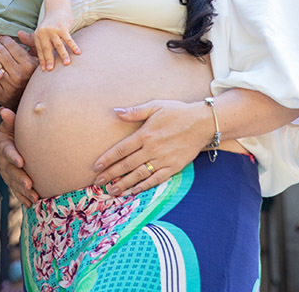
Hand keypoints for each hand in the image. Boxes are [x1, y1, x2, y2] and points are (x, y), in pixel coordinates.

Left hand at [0, 34, 35, 108]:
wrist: (34, 98)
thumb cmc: (35, 75)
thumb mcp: (39, 57)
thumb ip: (32, 42)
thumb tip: (19, 33)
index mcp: (28, 65)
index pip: (10, 45)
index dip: (2, 38)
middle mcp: (18, 75)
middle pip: (0, 53)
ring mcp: (9, 86)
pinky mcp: (1, 94)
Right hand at [0, 106, 38, 206]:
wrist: (2, 147)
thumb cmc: (9, 133)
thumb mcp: (8, 126)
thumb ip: (9, 120)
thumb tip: (4, 110)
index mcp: (3, 147)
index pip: (7, 151)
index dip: (13, 156)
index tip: (21, 161)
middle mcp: (3, 162)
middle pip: (10, 171)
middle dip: (19, 178)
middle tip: (29, 184)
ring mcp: (7, 174)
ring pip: (14, 183)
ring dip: (23, 191)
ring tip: (34, 197)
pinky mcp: (11, 182)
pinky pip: (16, 191)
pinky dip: (23, 198)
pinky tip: (31, 204)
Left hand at [32, 16, 79, 70]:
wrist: (57, 8)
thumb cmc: (51, 23)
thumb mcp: (43, 32)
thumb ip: (43, 43)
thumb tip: (43, 59)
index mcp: (38, 35)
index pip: (40, 50)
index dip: (42, 60)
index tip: (44, 70)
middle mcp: (44, 32)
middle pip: (47, 49)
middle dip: (49, 60)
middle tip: (51, 70)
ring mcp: (53, 30)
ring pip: (59, 45)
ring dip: (63, 55)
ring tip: (67, 64)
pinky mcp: (62, 27)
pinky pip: (69, 39)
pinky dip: (73, 46)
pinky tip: (78, 52)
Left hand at [92, 99, 208, 195]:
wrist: (202, 123)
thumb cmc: (177, 112)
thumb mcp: (155, 106)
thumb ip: (135, 111)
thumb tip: (116, 112)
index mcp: (145, 134)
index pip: (121, 149)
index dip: (107, 159)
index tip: (96, 167)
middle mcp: (152, 149)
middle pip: (127, 165)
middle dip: (111, 174)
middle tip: (98, 182)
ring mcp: (163, 160)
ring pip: (139, 175)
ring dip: (124, 184)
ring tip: (112, 191)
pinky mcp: (173, 167)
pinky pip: (156, 180)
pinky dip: (144, 186)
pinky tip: (134, 191)